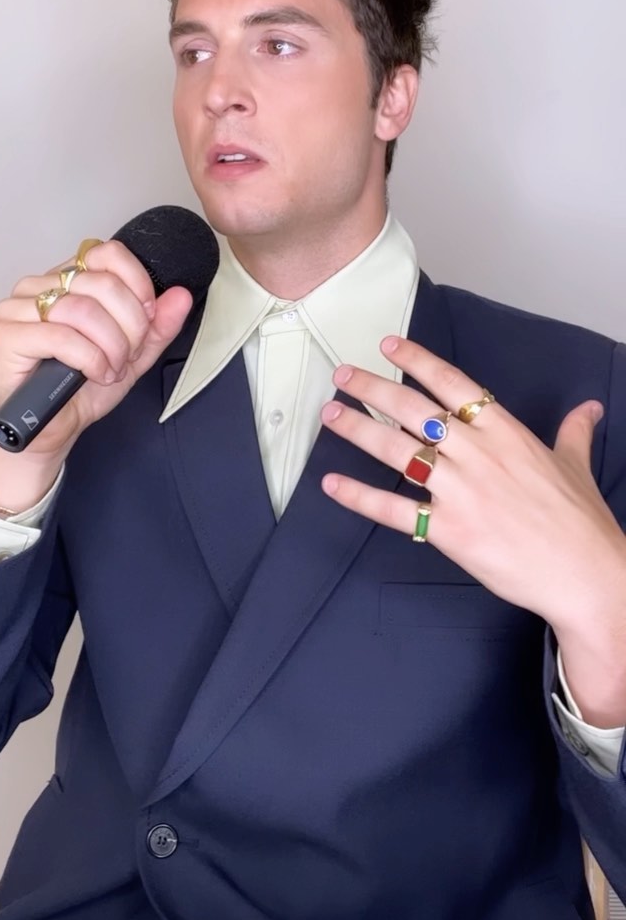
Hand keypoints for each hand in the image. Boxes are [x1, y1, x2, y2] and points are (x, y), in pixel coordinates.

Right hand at [0, 241, 191, 506]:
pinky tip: (95, 374)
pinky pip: (60, 335)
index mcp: (66, 279)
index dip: (137, 286)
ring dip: (110, 346)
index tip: (146, 320)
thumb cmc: (83, 389)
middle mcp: (37, 285)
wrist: (53, 431)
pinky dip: (89, 358)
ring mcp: (15, 308)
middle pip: (101, 284)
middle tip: (126, 357)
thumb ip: (158, 325)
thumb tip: (180, 295)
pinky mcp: (3, 335)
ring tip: (110, 369)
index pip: (107, 254)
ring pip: (82, 309)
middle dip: (129, 327)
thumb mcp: (133, 355)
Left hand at [319, 336, 624, 637]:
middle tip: (343, 375)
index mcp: (505, 431)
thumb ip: (574, 431)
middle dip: (372, 388)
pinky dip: (360, 496)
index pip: (452, 384)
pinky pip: (394, 509)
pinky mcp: (449, 530)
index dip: (417, 360)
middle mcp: (477, 453)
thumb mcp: (575, 465)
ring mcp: (460, 491)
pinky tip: (332, 484)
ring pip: (397, 450)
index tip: (387, 345)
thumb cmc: (581, 522)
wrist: (585, 574)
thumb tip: (589, 407)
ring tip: (331, 414)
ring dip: (358, 429)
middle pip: (413, 409)